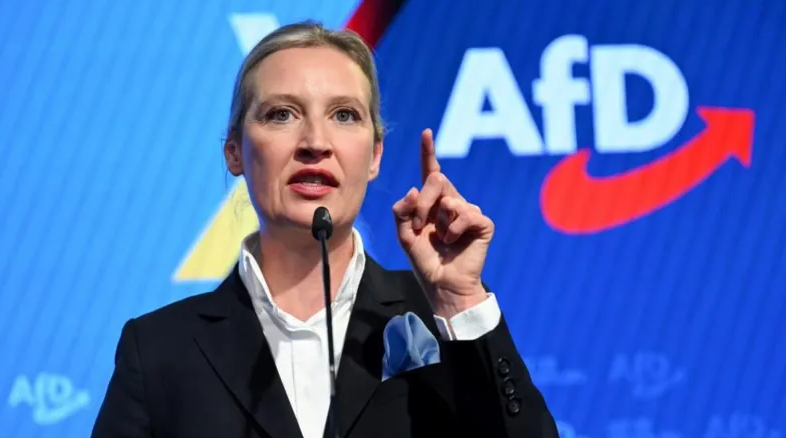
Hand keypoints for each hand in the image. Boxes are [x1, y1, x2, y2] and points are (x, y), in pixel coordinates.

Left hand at [392, 129, 494, 318]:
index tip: (426, 133)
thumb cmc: (425, 260)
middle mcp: (452, 202)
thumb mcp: (404, 235)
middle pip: (438, 180)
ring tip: (441, 239)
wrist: (442, 284)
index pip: (430, 171)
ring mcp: (468, 211)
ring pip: (451, 198)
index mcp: (432, 202)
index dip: (428, 152)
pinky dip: (455, 228)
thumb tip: (414, 189)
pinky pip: (467, 213)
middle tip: (421, 225)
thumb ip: (402, 211)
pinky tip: (454, 241)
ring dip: (439, 221)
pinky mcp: (482, 223)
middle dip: (424, 202)